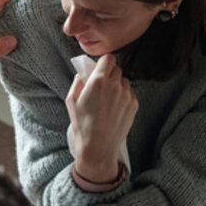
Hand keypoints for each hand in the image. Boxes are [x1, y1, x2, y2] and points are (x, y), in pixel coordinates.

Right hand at [65, 54, 136, 182]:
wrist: (98, 146)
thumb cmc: (82, 125)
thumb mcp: (71, 101)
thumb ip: (77, 82)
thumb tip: (82, 73)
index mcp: (98, 81)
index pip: (108, 58)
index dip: (104, 63)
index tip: (100, 69)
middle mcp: (115, 85)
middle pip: (117, 68)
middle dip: (109, 74)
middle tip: (101, 86)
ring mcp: (127, 95)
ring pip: (124, 80)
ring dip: (117, 84)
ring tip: (108, 98)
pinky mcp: (133, 105)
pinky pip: (130, 92)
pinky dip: (123, 95)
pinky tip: (114, 107)